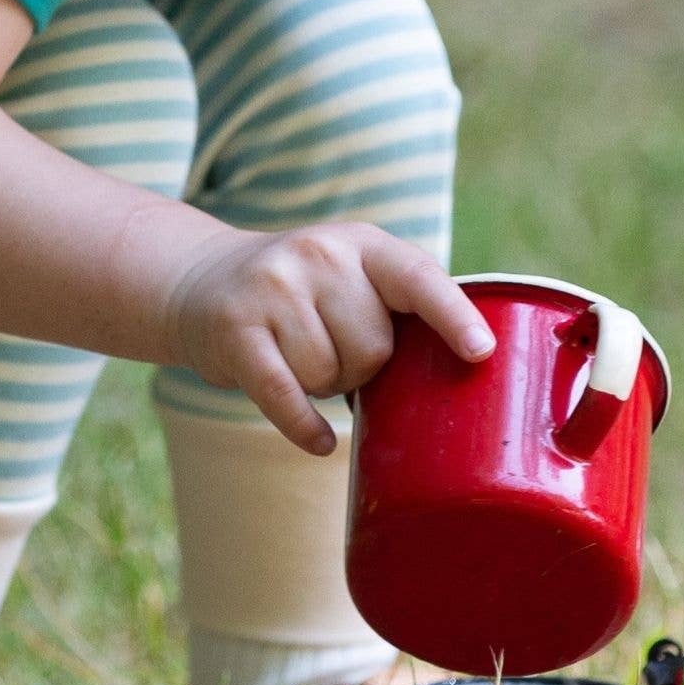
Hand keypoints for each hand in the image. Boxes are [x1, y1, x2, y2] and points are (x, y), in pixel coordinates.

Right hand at [165, 223, 493, 453]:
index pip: (417, 278)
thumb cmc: (302, 294)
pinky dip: (303, 426)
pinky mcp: (236, 329)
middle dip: (360, 367)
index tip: (481, 351)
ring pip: (328, 375)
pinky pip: (285, 396)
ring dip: (321, 386)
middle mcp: (317, 255)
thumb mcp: (349, 274)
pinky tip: (316, 440)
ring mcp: (273, 288)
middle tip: (332, 350)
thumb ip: (396, 304)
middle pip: (373, 347)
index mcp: (361, 244)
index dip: (453, 316)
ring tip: (300, 359)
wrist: (202, 281)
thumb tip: (464, 369)